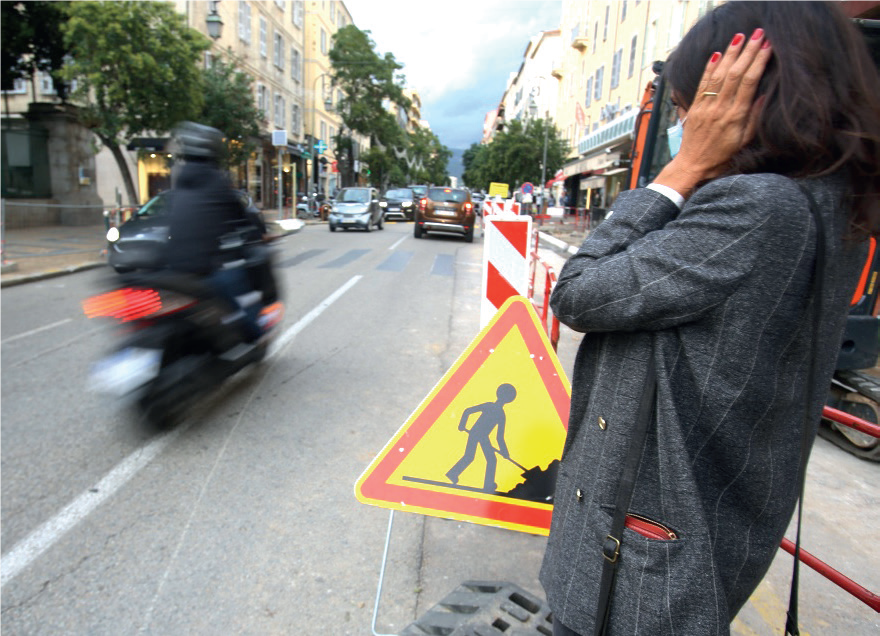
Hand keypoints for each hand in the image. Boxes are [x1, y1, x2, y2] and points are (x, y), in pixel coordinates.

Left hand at [655, 28, 772, 197]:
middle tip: (758, 35)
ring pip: (719, 75)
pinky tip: (717, 54)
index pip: (749, 82)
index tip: (767, 47)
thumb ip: (754, 118)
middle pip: (735, 74)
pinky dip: (710, 68)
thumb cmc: (721, 156)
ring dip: (729, 54)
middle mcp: (720, 109)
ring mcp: (705, 107)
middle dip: (747, 52)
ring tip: (739, 38)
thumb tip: (762, 95)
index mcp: (735, 116)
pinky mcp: (694, 108)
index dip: (758, 62)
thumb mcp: (744, 141)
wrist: (693, 165)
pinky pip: (703, 84)